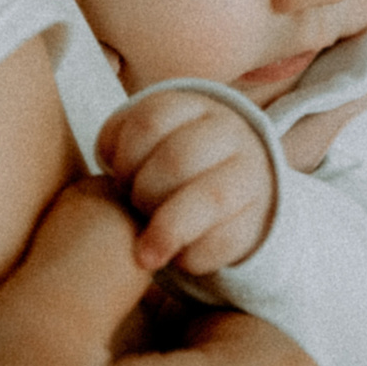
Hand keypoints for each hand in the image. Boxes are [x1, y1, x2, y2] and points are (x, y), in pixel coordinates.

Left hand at [96, 90, 278, 274]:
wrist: (239, 188)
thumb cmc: (175, 164)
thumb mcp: (149, 139)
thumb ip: (120, 141)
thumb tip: (109, 160)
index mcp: (195, 107)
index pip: (149, 122)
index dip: (124, 156)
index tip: (119, 177)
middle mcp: (229, 134)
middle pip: (176, 160)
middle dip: (144, 193)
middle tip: (136, 208)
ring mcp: (249, 176)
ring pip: (208, 198)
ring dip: (166, 229)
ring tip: (145, 252)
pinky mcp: (257, 220)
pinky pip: (223, 241)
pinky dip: (191, 257)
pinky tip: (176, 258)